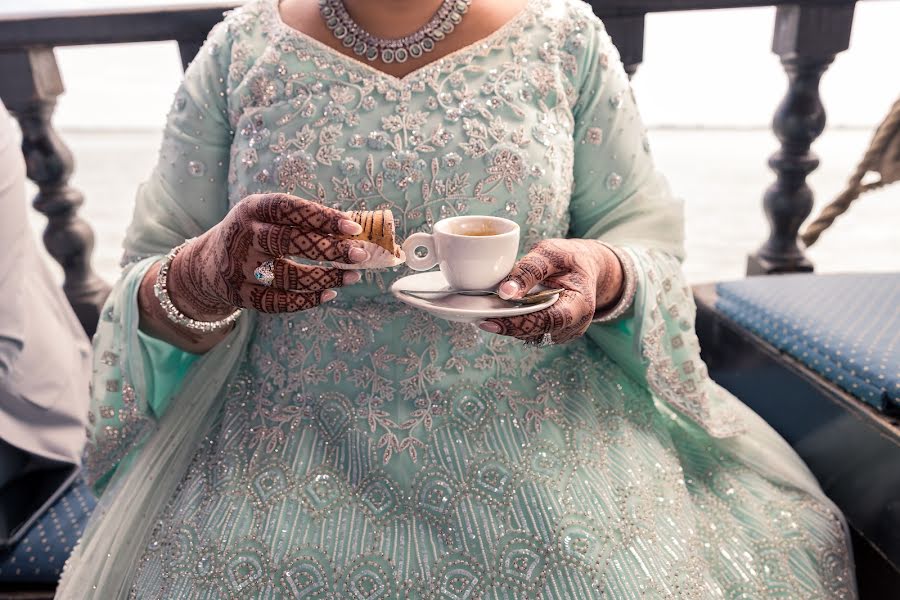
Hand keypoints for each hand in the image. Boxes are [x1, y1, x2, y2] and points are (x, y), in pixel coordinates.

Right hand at [167, 193, 368, 317]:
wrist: (205, 266)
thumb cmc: (254, 235)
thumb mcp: (267, 217)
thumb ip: (302, 220)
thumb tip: (354, 229)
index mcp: (252, 209)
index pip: (289, 209)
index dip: (322, 217)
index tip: (353, 227)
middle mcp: (244, 236)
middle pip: (290, 242)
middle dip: (329, 249)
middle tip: (360, 255)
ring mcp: (240, 267)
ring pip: (289, 275)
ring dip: (326, 277)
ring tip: (353, 276)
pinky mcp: (242, 295)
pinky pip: (280, 302)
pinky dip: (308, 300)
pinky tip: (330, 293)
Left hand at [478, 239, 623, 343]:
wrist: (584, 267)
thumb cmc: (568, 258)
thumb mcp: (550, 253)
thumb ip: (530, 269)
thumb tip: (505, 292)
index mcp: (580, 304)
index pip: (548, 320)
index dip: (519, 323)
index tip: (490, 320)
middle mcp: (575, 324)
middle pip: (536, 332)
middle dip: (508, 324)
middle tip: (481, 315)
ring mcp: (564, 332)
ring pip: (530, 335)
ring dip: (510, 323)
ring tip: (492, 307)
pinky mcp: (553, 333)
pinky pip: (531, 332)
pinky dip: (516, 321)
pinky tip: (505, 309)